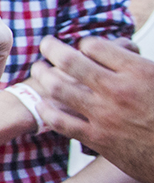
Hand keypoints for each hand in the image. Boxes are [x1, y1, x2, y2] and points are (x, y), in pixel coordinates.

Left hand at [31, 36, 153, 182]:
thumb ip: (143, 66)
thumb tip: (129, 50)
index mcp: (139, 71)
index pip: (95, 46)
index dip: (86, 44)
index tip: (84, 47)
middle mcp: (117, 90)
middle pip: (70, 61)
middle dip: (53, 48)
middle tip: (46, 44)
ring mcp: (104, 115)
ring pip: (59, 88)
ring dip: (44, 75)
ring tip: (39, 68)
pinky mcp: (97, 139)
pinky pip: (61, 122)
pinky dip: (48, 110)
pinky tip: (43, 104)